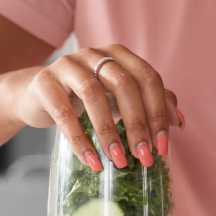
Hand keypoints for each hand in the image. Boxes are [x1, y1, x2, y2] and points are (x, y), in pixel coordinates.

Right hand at [12, 43, 181, 170]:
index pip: (148, 78)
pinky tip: (92, 160)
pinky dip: (80, 140)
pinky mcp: (44, 82)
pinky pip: (63, 113)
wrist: (35, 96)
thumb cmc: (83, 98)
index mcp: (118, 55)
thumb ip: (150, 103)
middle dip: (138, 124)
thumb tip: (179, 122)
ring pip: (94, 95)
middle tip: (144, 156)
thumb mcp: (118, 99)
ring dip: (109, 132)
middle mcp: (94, 54)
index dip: (159, 112)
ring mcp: (67, 64)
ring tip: (118, 161)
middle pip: (124, 84)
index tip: (163, 146)